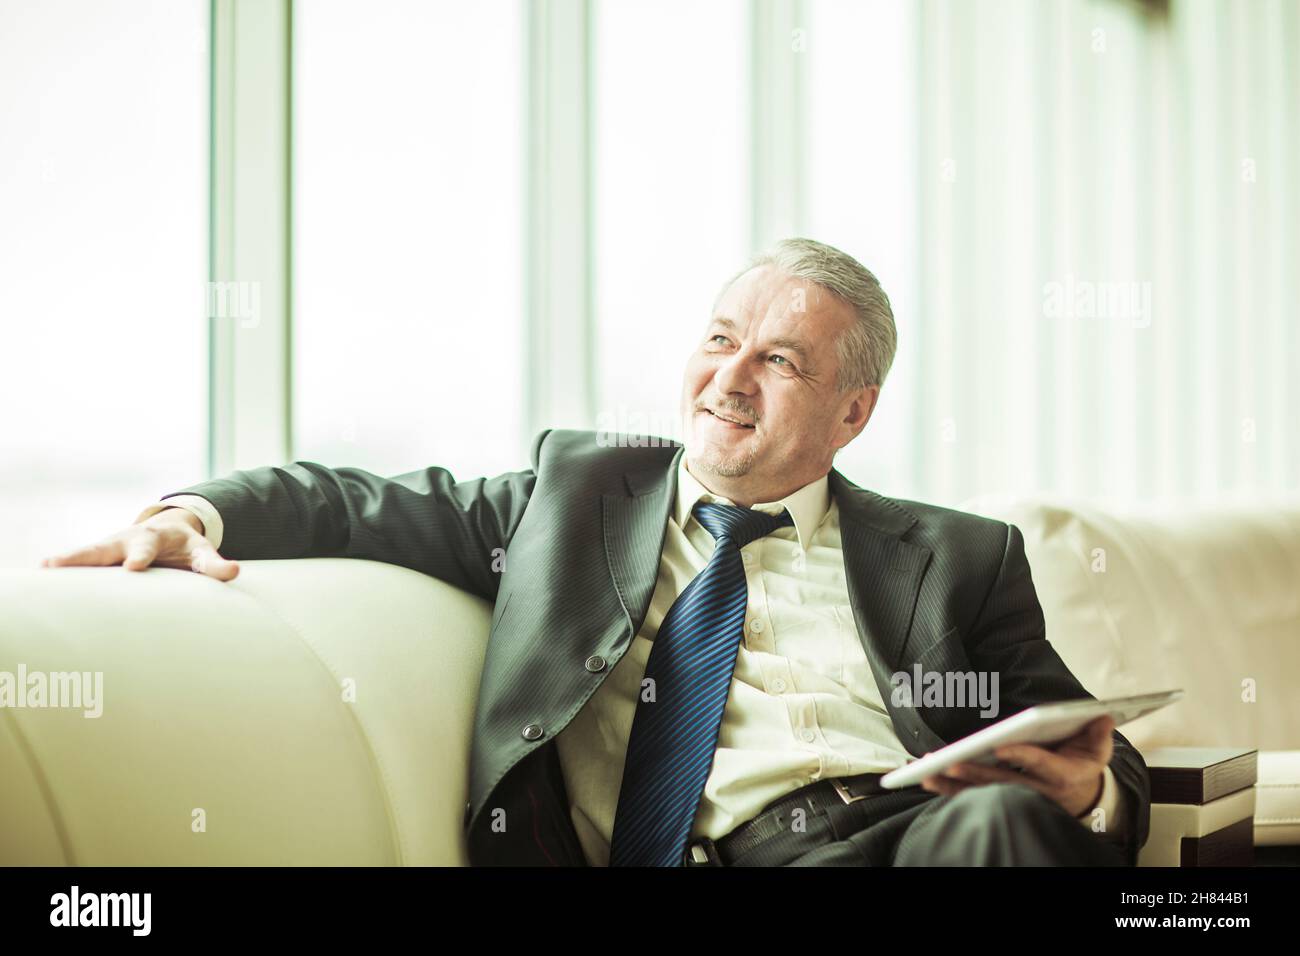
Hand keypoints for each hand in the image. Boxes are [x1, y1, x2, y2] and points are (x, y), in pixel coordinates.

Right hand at [39, 507, 239, 580]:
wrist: (171, 530)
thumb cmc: (186, 548)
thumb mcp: (202, 553)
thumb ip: (215, 565)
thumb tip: (234, 571)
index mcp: (154, 539)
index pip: (147, 548)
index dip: (140, 556)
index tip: (133, 566)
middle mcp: (128, 540)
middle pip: (106, 547)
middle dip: (87, 556)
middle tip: (63, 565)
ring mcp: (111, 548)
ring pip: (87, 553)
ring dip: (67, 561)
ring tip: (44, 568)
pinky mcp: (102, 557)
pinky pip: (80, 563)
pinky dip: (63, 568)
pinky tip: (41, 577)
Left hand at [920, 715, 1114, 816]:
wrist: (1082, 795)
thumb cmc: (1082, 763)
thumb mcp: (1098, 750)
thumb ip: (1099, 734)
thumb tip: (1104, 716)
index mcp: (1062, 775)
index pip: (1040, 765)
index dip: (1021, 757)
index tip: (1000, 747)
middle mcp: (1038, 790)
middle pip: (1004, 783)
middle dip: (977, 773)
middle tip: (952, 763)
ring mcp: (1018, 797)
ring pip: (984, 793)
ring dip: (955, 785)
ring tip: (929, 773)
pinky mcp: (1002, 799)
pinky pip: (974, 797)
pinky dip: (950, 790)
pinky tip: (929, 780)